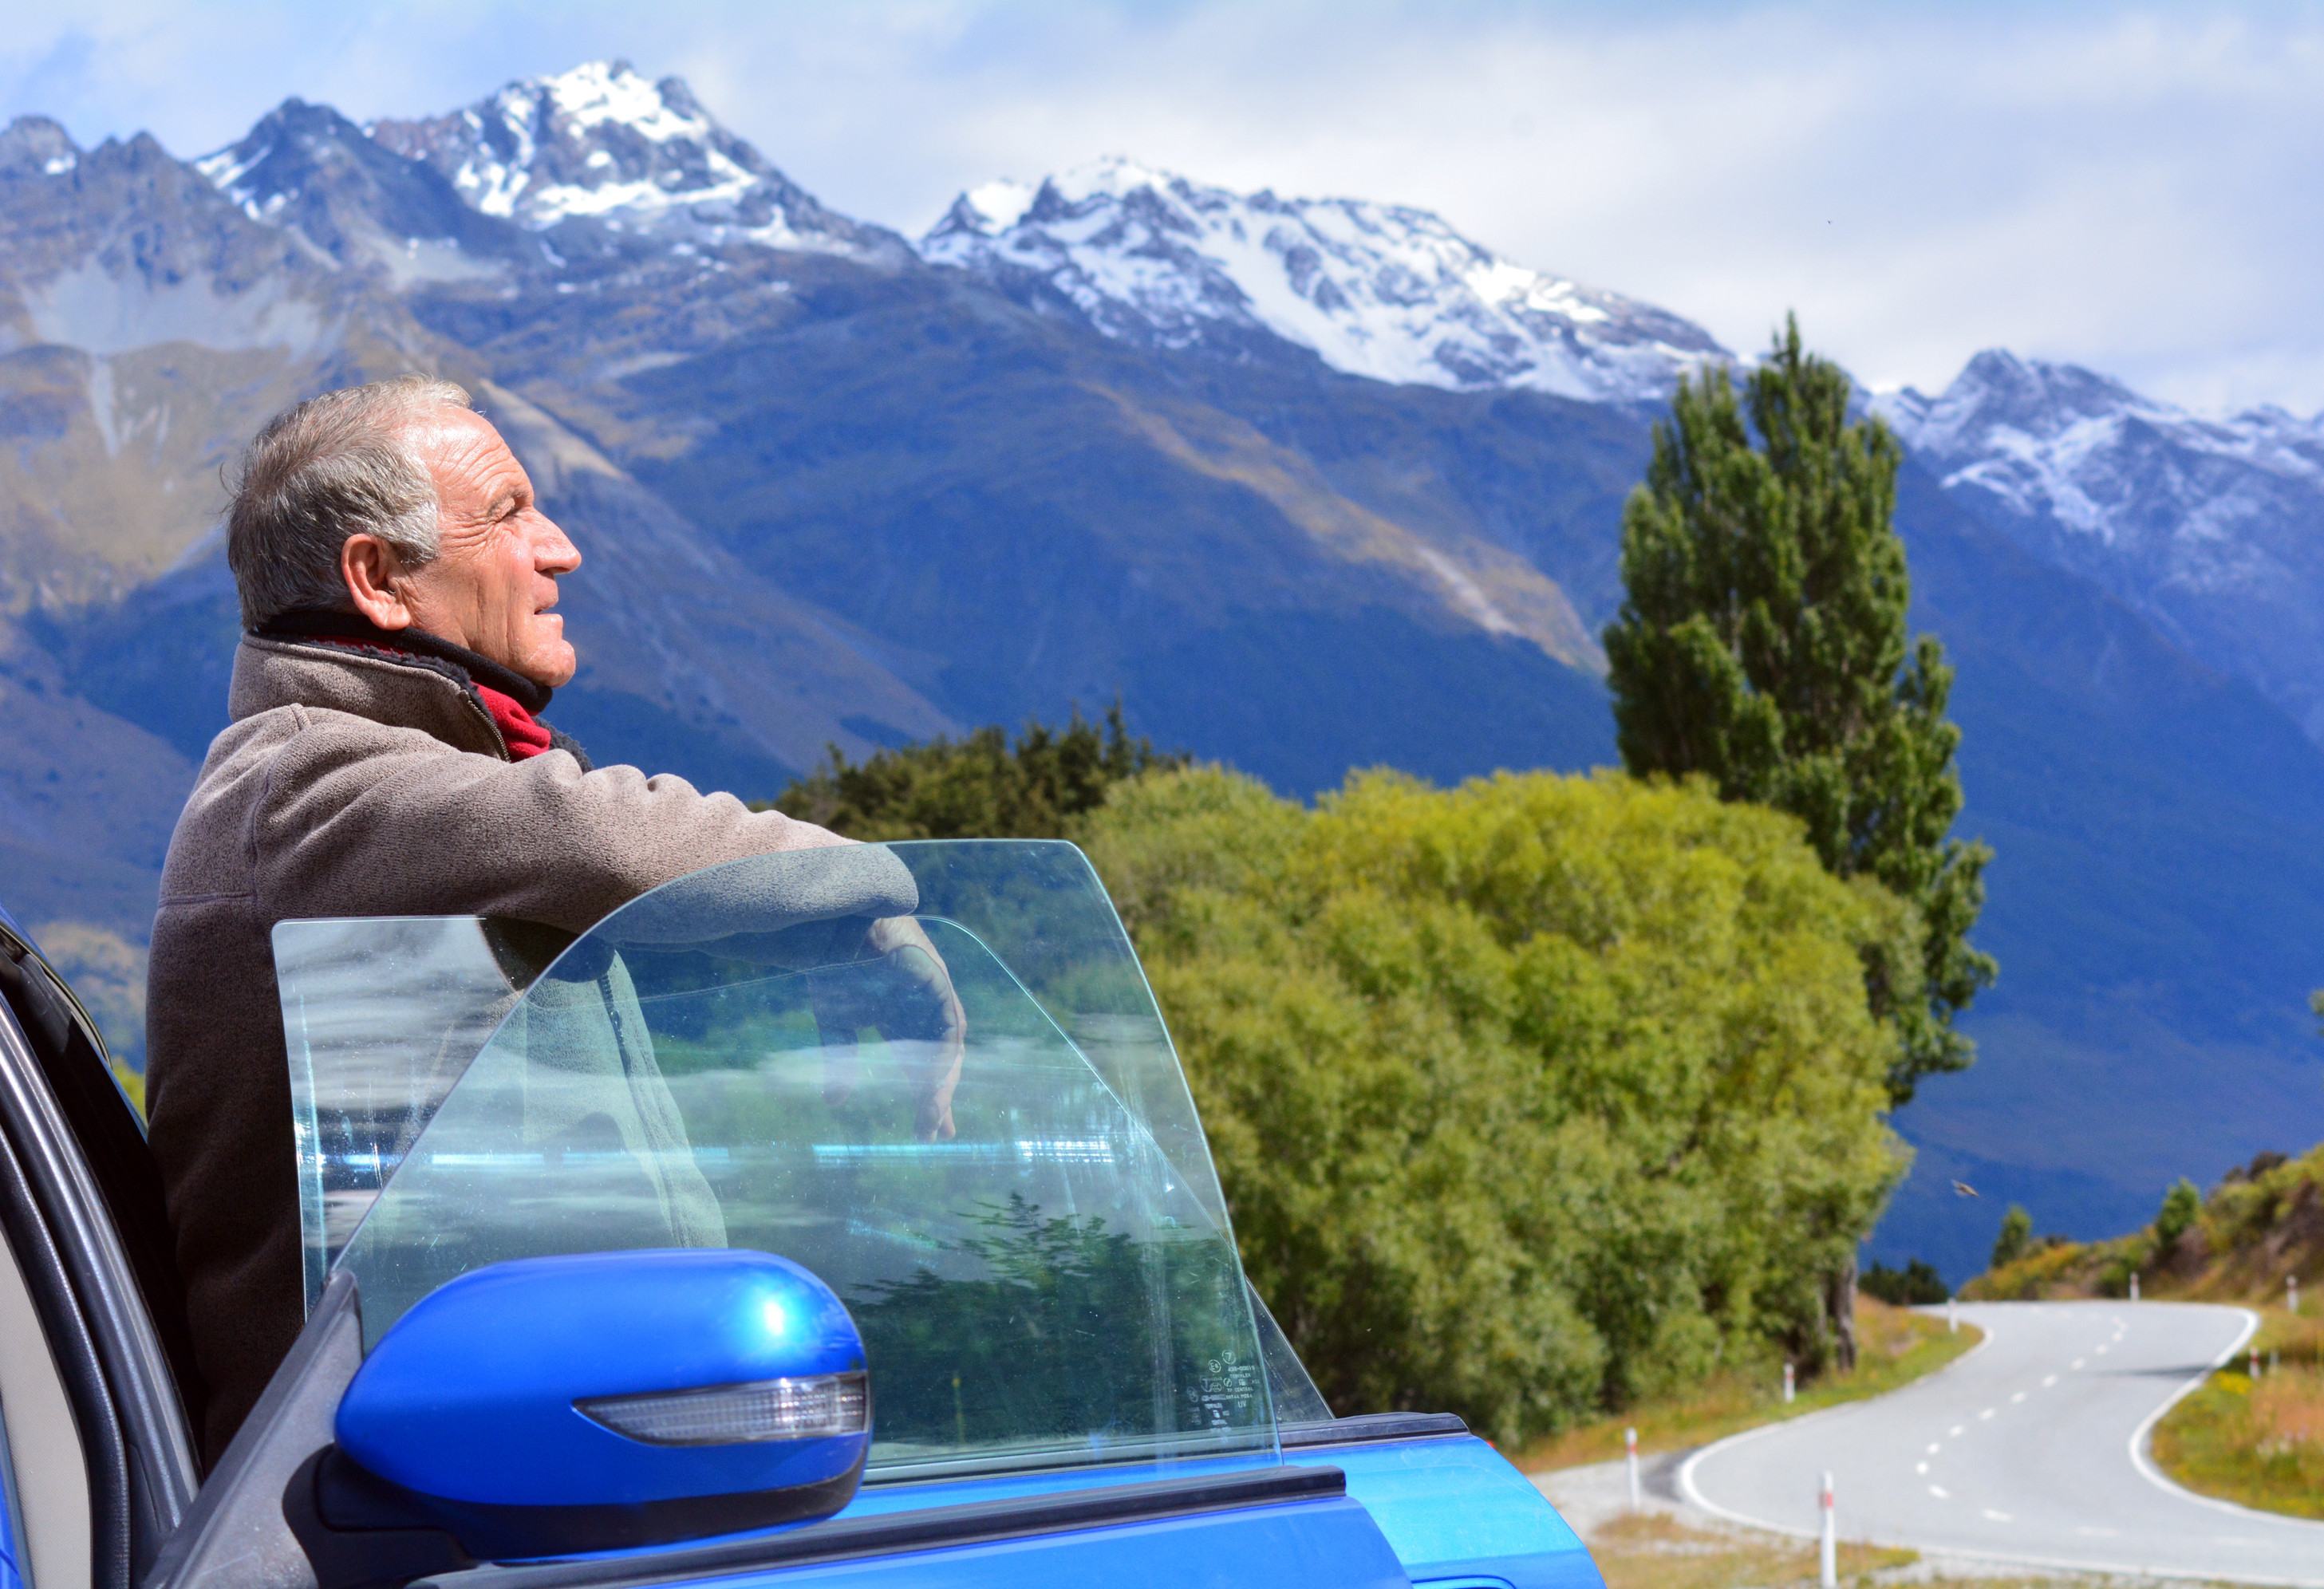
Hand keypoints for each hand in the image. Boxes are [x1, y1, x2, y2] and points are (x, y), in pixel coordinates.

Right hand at [810, 917, 966, 1141]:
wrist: (833, 928)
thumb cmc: (833, 968)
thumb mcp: (837, 1022)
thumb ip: (841, 1061)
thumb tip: (834, 1103)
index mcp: (904, 1016)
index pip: (921, 1062)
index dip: (924, 1095)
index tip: (926, 1130)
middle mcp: (925, 1008)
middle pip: (940, 1060)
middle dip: (938, 1096)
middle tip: (937, 1132)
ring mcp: (935, 994)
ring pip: (947, 1048)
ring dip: (942, 1083)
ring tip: (934, 1116)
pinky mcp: (938, 982)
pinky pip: (948, 1027)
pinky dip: (942, 1057)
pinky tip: (935, 1083)